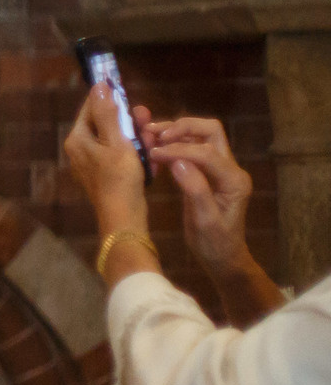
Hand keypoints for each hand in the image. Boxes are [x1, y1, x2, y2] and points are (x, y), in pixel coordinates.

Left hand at [62, 83, 148, 236]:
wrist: (124, 215)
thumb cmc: (119, 177)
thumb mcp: (117, 141)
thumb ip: (108, 113)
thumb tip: (99, 85)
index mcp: (78, 139)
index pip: (91, 107)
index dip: (110, 98)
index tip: (129, 95)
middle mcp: (81, 148)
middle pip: (106, 122)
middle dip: (128, 120)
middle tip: (147, 118)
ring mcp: (93, 161)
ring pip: (117, 138)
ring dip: (136, 136)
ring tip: (151, 140)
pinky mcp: (106, 172)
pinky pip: (121, 154)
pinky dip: (135, 152)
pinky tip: (149, 156)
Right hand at [142, 112, 252, 273]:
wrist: (223, 256)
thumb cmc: (214, 243)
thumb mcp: (204, 220)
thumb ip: (195, 189)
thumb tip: (178, 161)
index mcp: (234, 180)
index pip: (207, 152)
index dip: (179, 149)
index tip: (153, 153)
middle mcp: (231, 169)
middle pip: (211, 131)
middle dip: (183, 127)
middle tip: (155, 133)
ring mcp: (221, 169)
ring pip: (202, 136)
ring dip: (178, 132)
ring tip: (151, 135)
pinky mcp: (209, 172)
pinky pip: (194, 149)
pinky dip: (176, 144)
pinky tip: (157, 149)